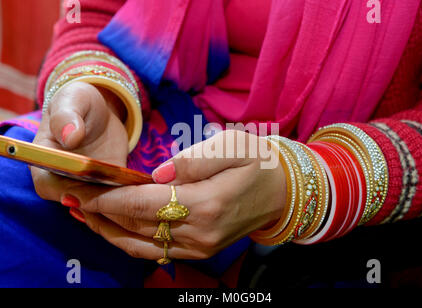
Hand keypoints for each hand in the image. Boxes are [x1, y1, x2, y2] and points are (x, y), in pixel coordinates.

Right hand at [31, 81, 128, 201]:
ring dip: (118, 206)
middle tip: (125, 195)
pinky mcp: (108, 188)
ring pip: (99, 206)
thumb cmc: (79, 102)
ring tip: (140, 197)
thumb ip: (66, 116)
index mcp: (44, 162)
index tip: (87, 190)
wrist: (100, 111)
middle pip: (77, 201)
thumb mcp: (72, 100)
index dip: (67, 191)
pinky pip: (118, 201)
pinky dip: (131, 200)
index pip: (49, 186)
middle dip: (99, 203)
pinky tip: (148, 195)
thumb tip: (70, 136)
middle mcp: (62, 180)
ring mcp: (86, 187)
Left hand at [57, 130, 286, 259]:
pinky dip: (129, 243)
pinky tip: (113, 230)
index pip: (144, 203)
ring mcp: (200, 246)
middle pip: (137, 225)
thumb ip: (194, 159)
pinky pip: (156, 252)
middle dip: (100, 214)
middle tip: (71, 199)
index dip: (109, 198)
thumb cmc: (258, 163)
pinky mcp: (201, 251)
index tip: (82, 190)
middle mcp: (200, 231)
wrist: (282, 193)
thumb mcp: (233, 146)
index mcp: (206, 202)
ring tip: (83, 216)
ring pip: (141, 245)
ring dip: (108, 231)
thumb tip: (158, 173)